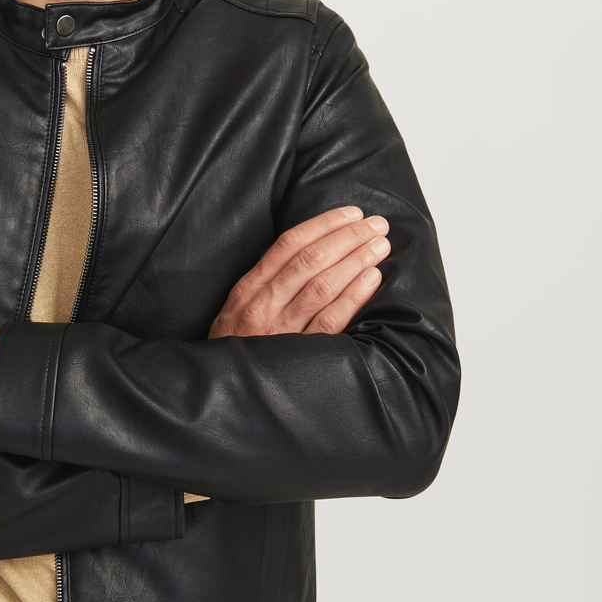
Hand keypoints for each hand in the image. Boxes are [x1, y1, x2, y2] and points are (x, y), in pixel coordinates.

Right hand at [208, 205, 389, 337]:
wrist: (221, 388)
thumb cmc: (235, 345)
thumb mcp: (238, 307)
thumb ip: (267, 281)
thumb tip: (309, 251)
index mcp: (249, 287)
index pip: (289, 244)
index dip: (323, 224)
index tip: (351, 213)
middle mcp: (264, 304)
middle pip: (311, 260)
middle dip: (348, 238)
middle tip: (377, 225)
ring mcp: (282, 329)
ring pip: (323, 286)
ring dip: (356, 261)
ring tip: (380, 246)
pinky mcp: (300, 353)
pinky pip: (331, 320)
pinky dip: (353, 296)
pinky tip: (371, 279)